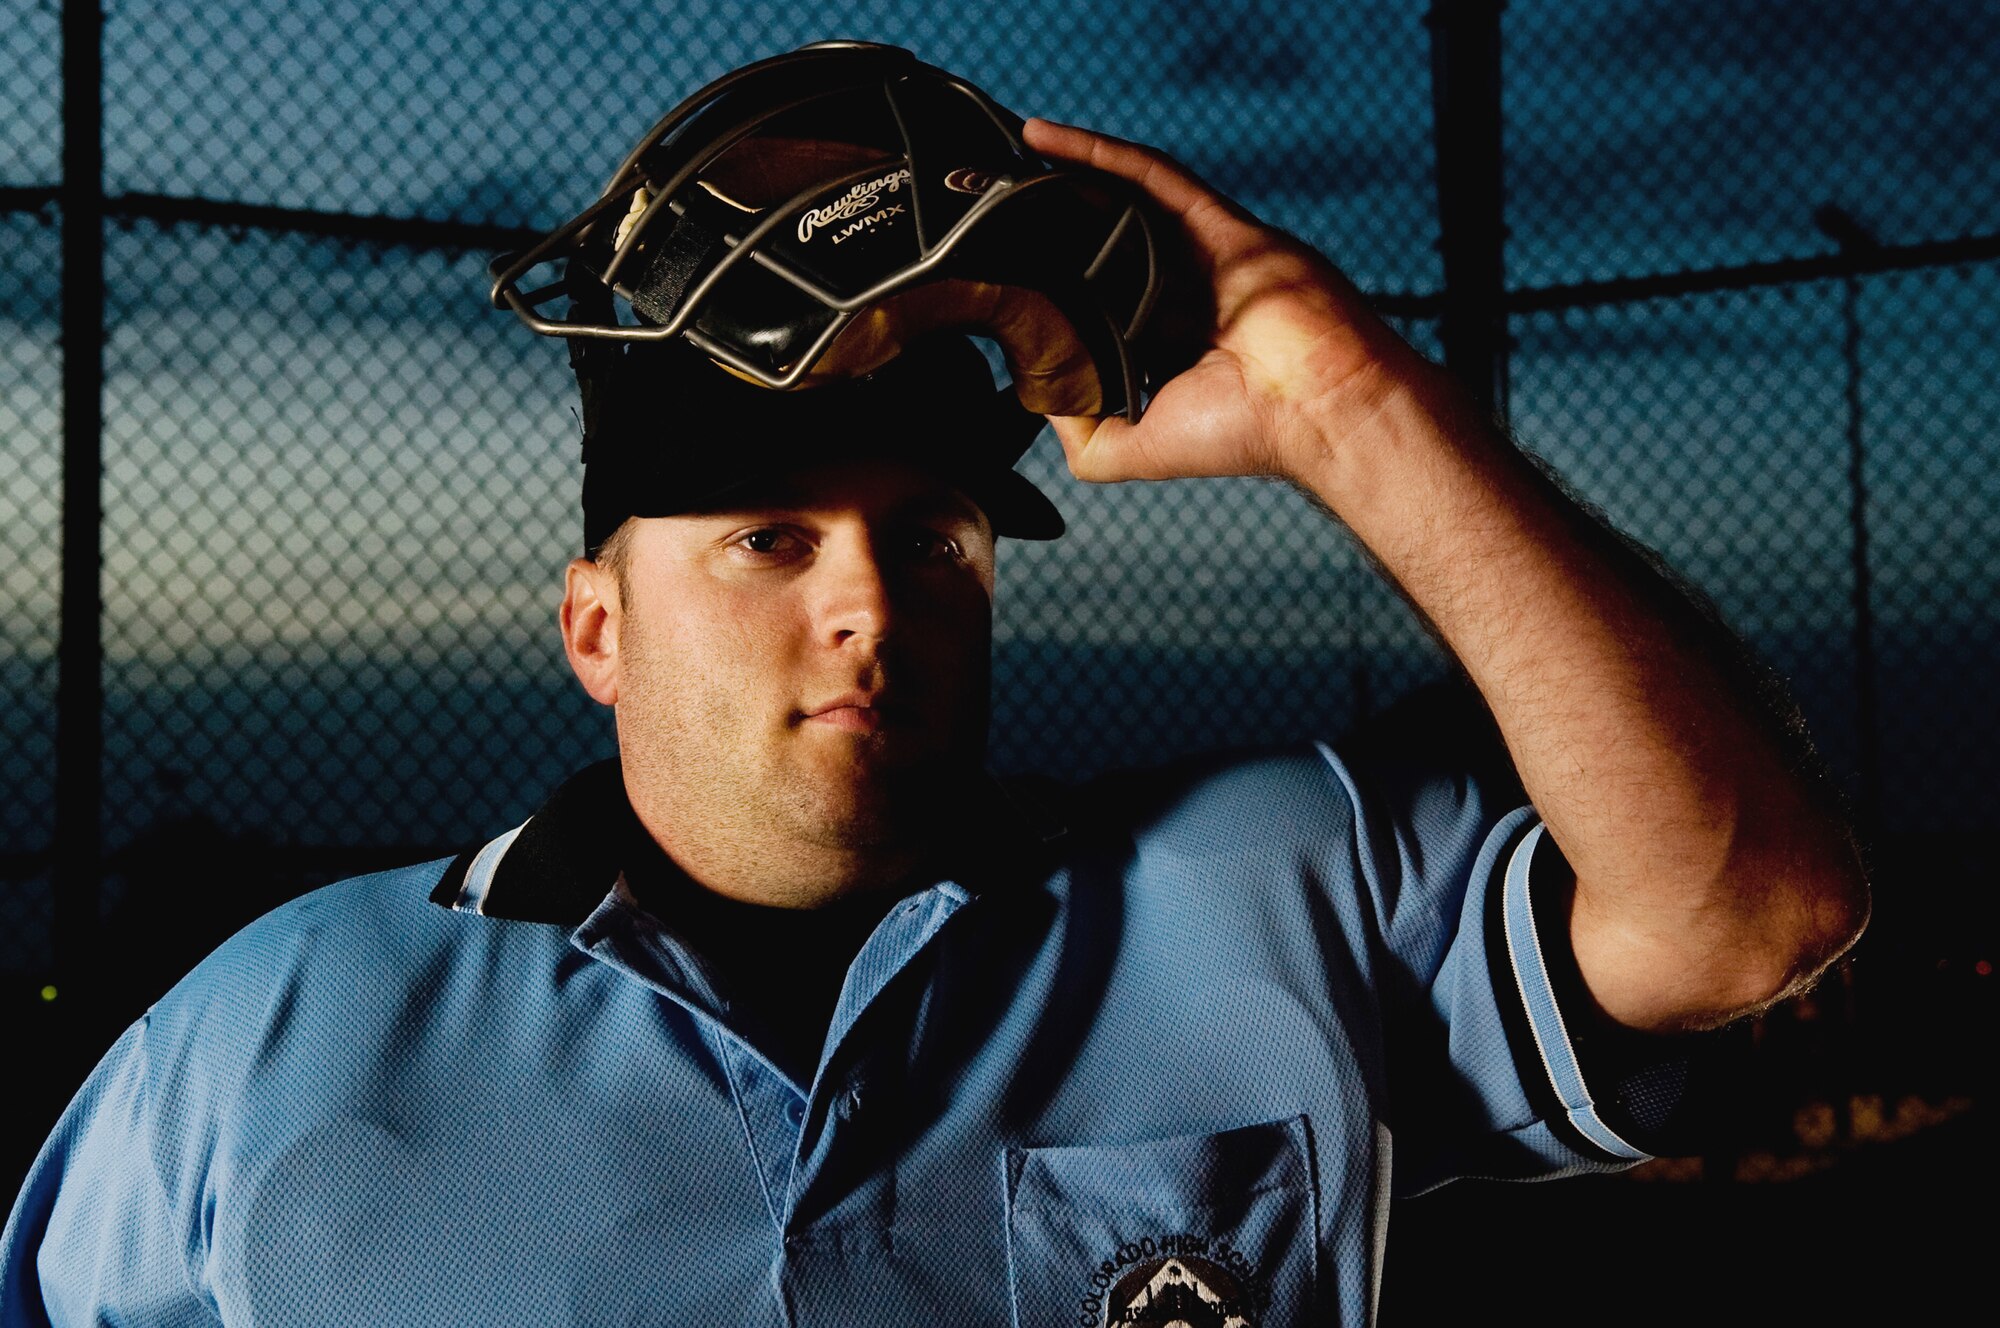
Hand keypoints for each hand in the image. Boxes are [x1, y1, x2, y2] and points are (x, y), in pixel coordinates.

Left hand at [1022, 117, 1429, 484]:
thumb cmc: (1246, 432)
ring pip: (1122, 200)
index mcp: (1164, 343)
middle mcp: (1180, 294)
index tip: (995, 271)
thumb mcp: (1135, 448)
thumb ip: (1082, 435)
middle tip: (988, 205)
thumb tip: (1034, 400)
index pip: (1097, 301)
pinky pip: (1153, 176)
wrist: (1320, 407)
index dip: (1050, 282)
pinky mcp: (1219, 224)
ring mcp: (1201, 254)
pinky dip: (1101, 154)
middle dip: (1051, 221)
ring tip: (1009, 160)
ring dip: (1067, 176)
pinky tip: (1050, 140)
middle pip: (1104, 241)